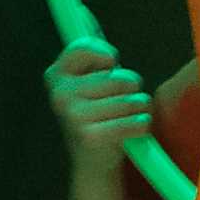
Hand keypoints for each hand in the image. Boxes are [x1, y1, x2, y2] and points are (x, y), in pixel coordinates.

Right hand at [46, 41, 150, 172]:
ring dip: (139, 107)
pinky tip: (137, 128)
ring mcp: (73, 116)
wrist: (92, 161)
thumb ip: (96, 59)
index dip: (104, 53)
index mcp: (56, 76)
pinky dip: (142, 125)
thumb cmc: (98, 113)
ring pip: (130, 99)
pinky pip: (133, 122)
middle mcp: (60, 95)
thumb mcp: (92, 82)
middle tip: (122, 102)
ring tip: (128, 116)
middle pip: (119, 78)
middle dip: (131, 87)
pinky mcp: (89, 137)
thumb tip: (100, 38)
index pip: (82, 47)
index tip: (113, 63)